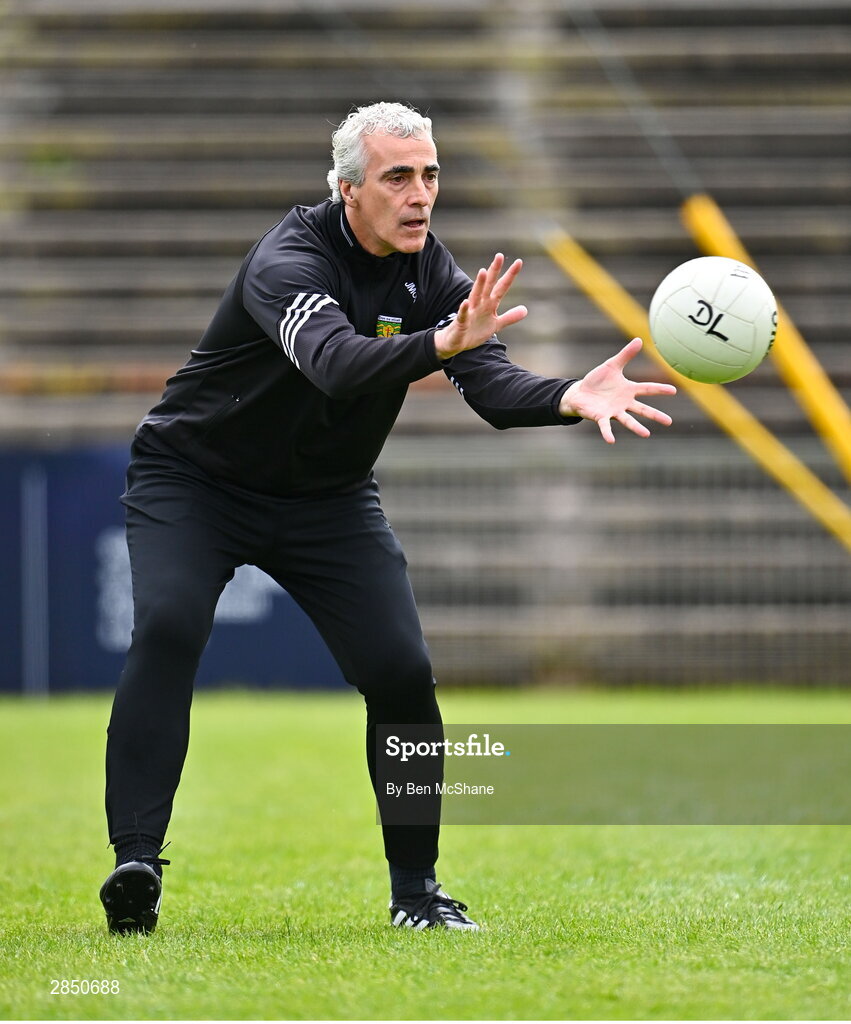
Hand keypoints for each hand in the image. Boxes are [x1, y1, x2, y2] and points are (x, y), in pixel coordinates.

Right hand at [434, 253, 527, 359]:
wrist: (456, 343)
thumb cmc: (474, 331)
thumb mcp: (496, 325)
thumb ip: (509, 317)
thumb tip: (525, 309)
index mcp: (489, 304)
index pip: (501, 287)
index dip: (510, 276)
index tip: (518, 262)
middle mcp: (480, 304)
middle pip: (488, 285)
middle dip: (494, 271)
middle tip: (499, 256)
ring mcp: (469, 312)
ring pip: (474, 296)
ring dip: (479, 284)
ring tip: (483, 272)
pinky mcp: (460, 323)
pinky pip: (462, 315)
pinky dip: (463, 309)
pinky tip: (464, 302)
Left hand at [559, 337, 676, 443]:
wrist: (580, 393)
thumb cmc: (597, 381)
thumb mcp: (611, 365)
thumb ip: (625, 355)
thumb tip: (639, 339)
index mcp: (629, 390)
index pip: (647, 389)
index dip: (660, 389)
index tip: (674, 390)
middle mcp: (624, 403)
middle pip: (643, 409)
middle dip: (655, 415)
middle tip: (669, 422)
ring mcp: (613, 411)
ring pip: (628, 420)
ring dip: (637, 427)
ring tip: (647, 434)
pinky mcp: (601, 417)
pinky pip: (605, 426)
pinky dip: (608, 433)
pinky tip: (611, 441)